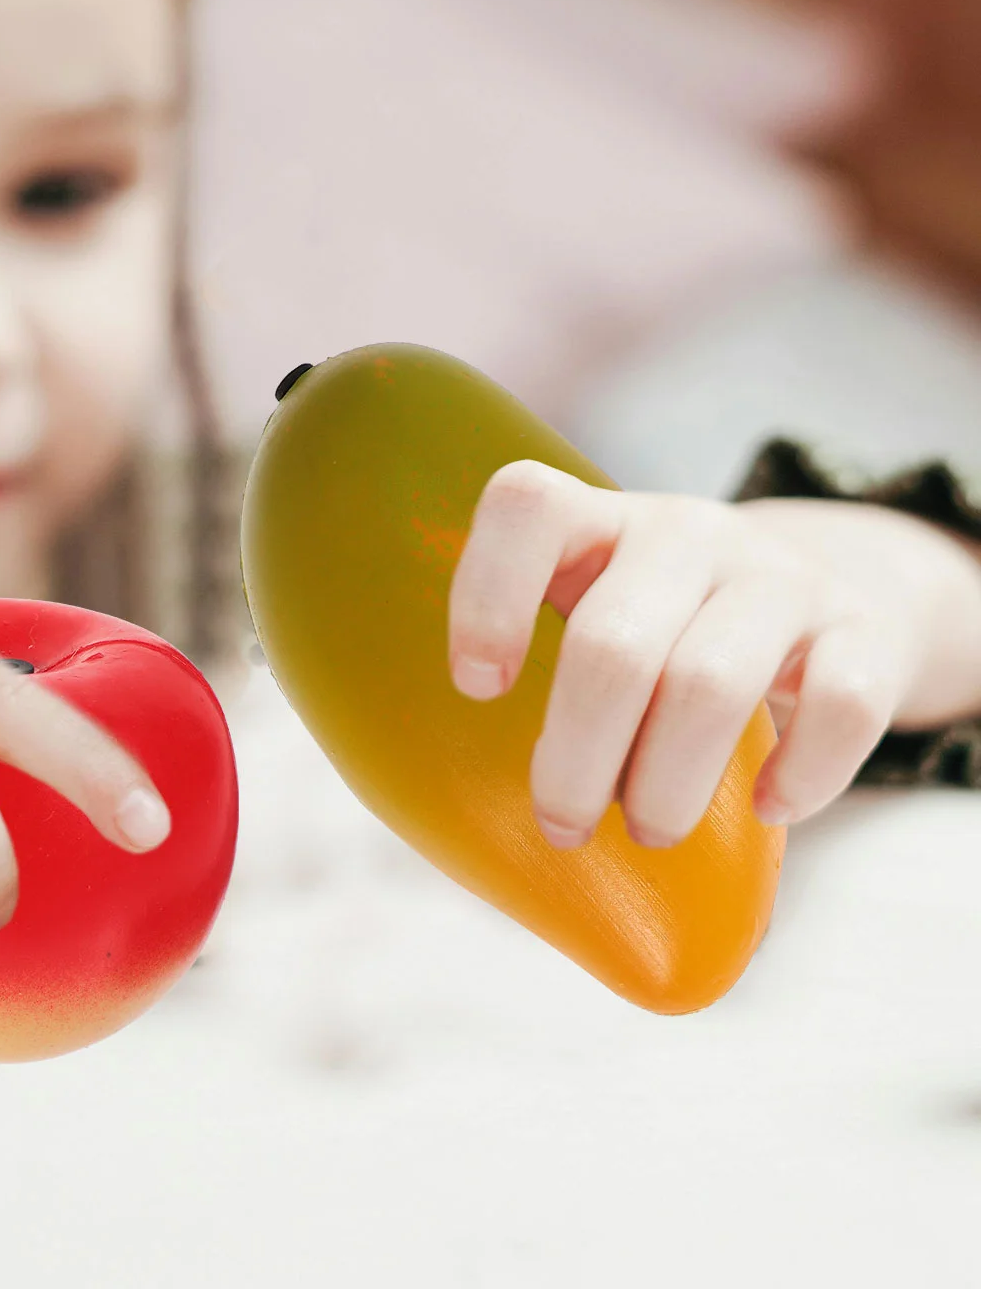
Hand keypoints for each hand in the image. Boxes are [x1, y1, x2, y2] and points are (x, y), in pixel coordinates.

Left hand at [446, 462, 980, 849]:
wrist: (821, 586)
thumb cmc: (665, 624)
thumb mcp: (596, 605)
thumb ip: (542, 663)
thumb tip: (476, 803)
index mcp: (597, 518)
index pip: (526, 506)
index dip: (485, 595)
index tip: (477, 687)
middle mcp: (685, 530)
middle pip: (612, 644)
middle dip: (575, 756)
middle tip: (563, 824)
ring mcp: (778, 573)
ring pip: (710, 685)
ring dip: (667, 784)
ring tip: (649, 832)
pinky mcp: (863, 628)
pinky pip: (840, 706)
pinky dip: (800, 773)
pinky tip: (764, 808)